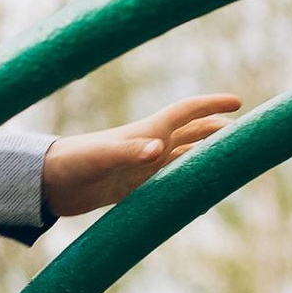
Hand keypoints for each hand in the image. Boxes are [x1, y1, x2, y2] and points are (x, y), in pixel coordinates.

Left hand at [41, 93, 241, 216]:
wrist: (49, 183)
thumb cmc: (72, 163)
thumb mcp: (101, 157)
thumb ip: (129, 152)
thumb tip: (159, 151)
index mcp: (146, 132)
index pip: (186, 112)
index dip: (211, 105)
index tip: (237, 102)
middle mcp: (148, 145)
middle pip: (190, 133)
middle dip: (215, 129)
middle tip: (242, 131)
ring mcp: (141, 165)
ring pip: (182, 156)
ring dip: (204, 154)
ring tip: (226, 156)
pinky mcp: (133, 185)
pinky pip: (168, 181)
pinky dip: (187, 182)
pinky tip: (196, 190)